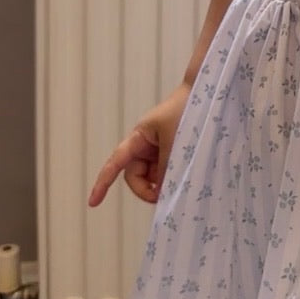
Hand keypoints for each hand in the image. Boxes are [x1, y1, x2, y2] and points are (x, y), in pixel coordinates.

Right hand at [88, 83, 190, 206]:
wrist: (206, 95)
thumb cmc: (186, 110)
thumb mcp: (174, 140)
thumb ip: (167, 167)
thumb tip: (163, 192)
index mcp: (139, 137)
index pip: (116, 163)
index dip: (103, 183)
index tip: (92, 203)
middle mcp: (145, 145)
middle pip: (136, 176)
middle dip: (145, 190)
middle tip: (162, 198)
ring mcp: (158, 151)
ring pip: (152, 177)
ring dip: (162, 184)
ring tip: (180, 184)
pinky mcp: (172, 154)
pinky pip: (166, 172)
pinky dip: (171, 179)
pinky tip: (183, 181)